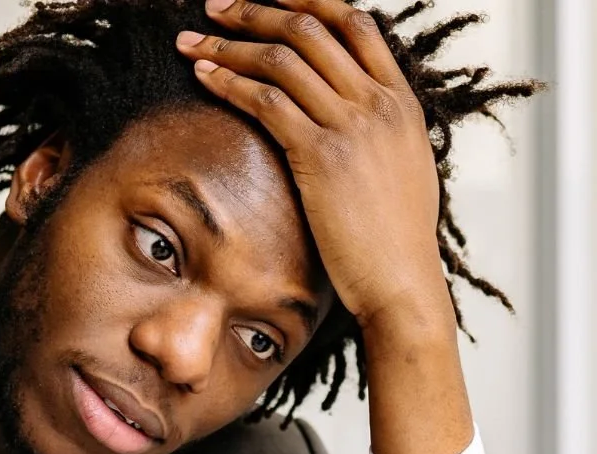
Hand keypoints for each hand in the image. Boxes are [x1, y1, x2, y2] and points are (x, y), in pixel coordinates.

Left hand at [179, 0, 451, 332]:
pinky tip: (203, 76)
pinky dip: (229, 82)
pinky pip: (265, 100)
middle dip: (255, 9)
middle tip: (215, 5)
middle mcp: (378, 103)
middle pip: (310, 28)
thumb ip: (379, 127)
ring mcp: (351, 126)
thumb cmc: (397, 239)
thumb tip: (351, 109)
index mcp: (401, 101)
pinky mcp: (320, 155)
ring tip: (192, 40)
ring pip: (281, 58)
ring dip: (229, 42)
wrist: (402, 283)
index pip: (355, 23)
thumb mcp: (404, 168)